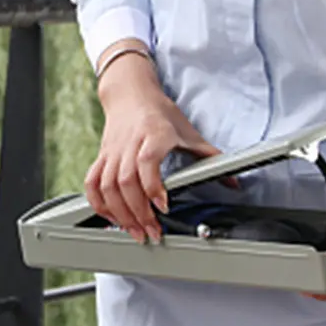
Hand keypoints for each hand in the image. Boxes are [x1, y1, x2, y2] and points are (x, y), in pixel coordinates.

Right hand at [86, 61, 221, 241]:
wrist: (131, 94)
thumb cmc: (160, 113)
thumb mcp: (188, 132)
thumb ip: (210, 157)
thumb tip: (233, 180)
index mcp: (155, 133)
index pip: (147, 161)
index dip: (152, 186)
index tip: (163, 207)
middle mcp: (130, 142)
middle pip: (126, 180)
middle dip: (138, 211)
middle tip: (152, 231)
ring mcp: (113, 150)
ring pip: (107, 185)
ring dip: (120, 213)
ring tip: (136, 231)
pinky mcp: (102, 156)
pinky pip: (92, 183)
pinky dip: (99, 203)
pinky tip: (112, 217)